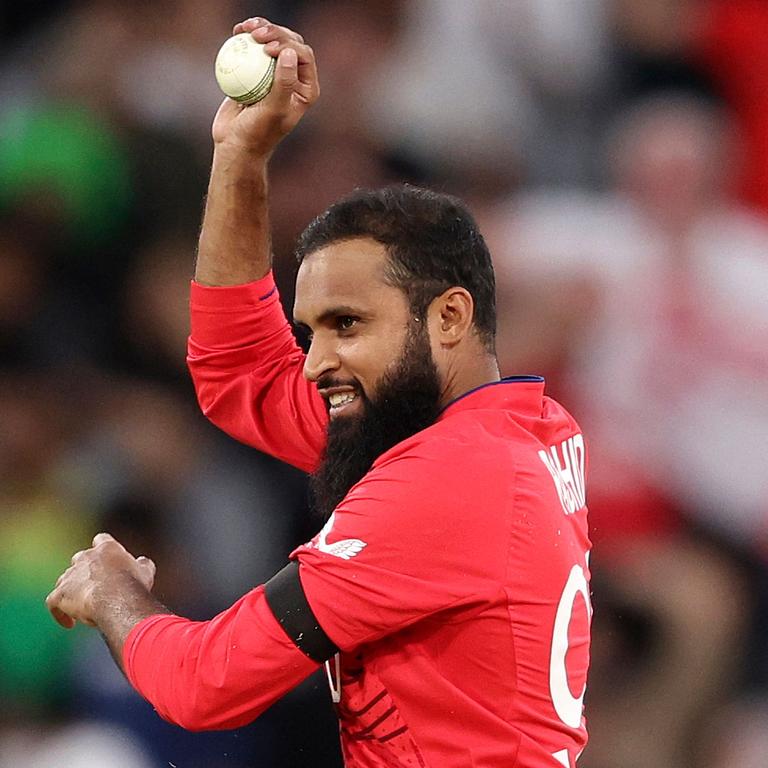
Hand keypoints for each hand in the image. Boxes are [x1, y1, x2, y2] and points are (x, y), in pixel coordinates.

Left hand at [46, 533, 155, 629]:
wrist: (116, 598)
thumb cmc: (133, 584)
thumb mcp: (146, 571)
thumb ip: (143, 564)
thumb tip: (143, 561)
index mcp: (107, 548)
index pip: (101, 540)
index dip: (102, 549)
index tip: (106, 561)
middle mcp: (85, 557)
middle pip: (80, 559)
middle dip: (85, 571)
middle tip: (95, 587)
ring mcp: (70, 575)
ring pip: (65, 580)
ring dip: (71, 592)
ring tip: (82, 608)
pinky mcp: (60, 593)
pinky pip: (54, 602)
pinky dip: (60, 613)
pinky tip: (70, 623)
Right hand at [212, 17, 319, 156]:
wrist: (236, 144)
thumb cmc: (257, 132)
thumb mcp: (273, 110)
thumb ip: (284, 83)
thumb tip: (290, 52)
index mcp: (305, 89)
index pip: (304, 55)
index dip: (288, 44)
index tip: (267, 49)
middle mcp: (293, 79)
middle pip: (289, 43)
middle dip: (275, 32)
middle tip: (256, 33)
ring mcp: (274, 75)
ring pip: (272, 42)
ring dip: (260, 28)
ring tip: (246, 28)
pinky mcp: (256, 72)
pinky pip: (253, 50)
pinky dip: (246, 37)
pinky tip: (237, 31)